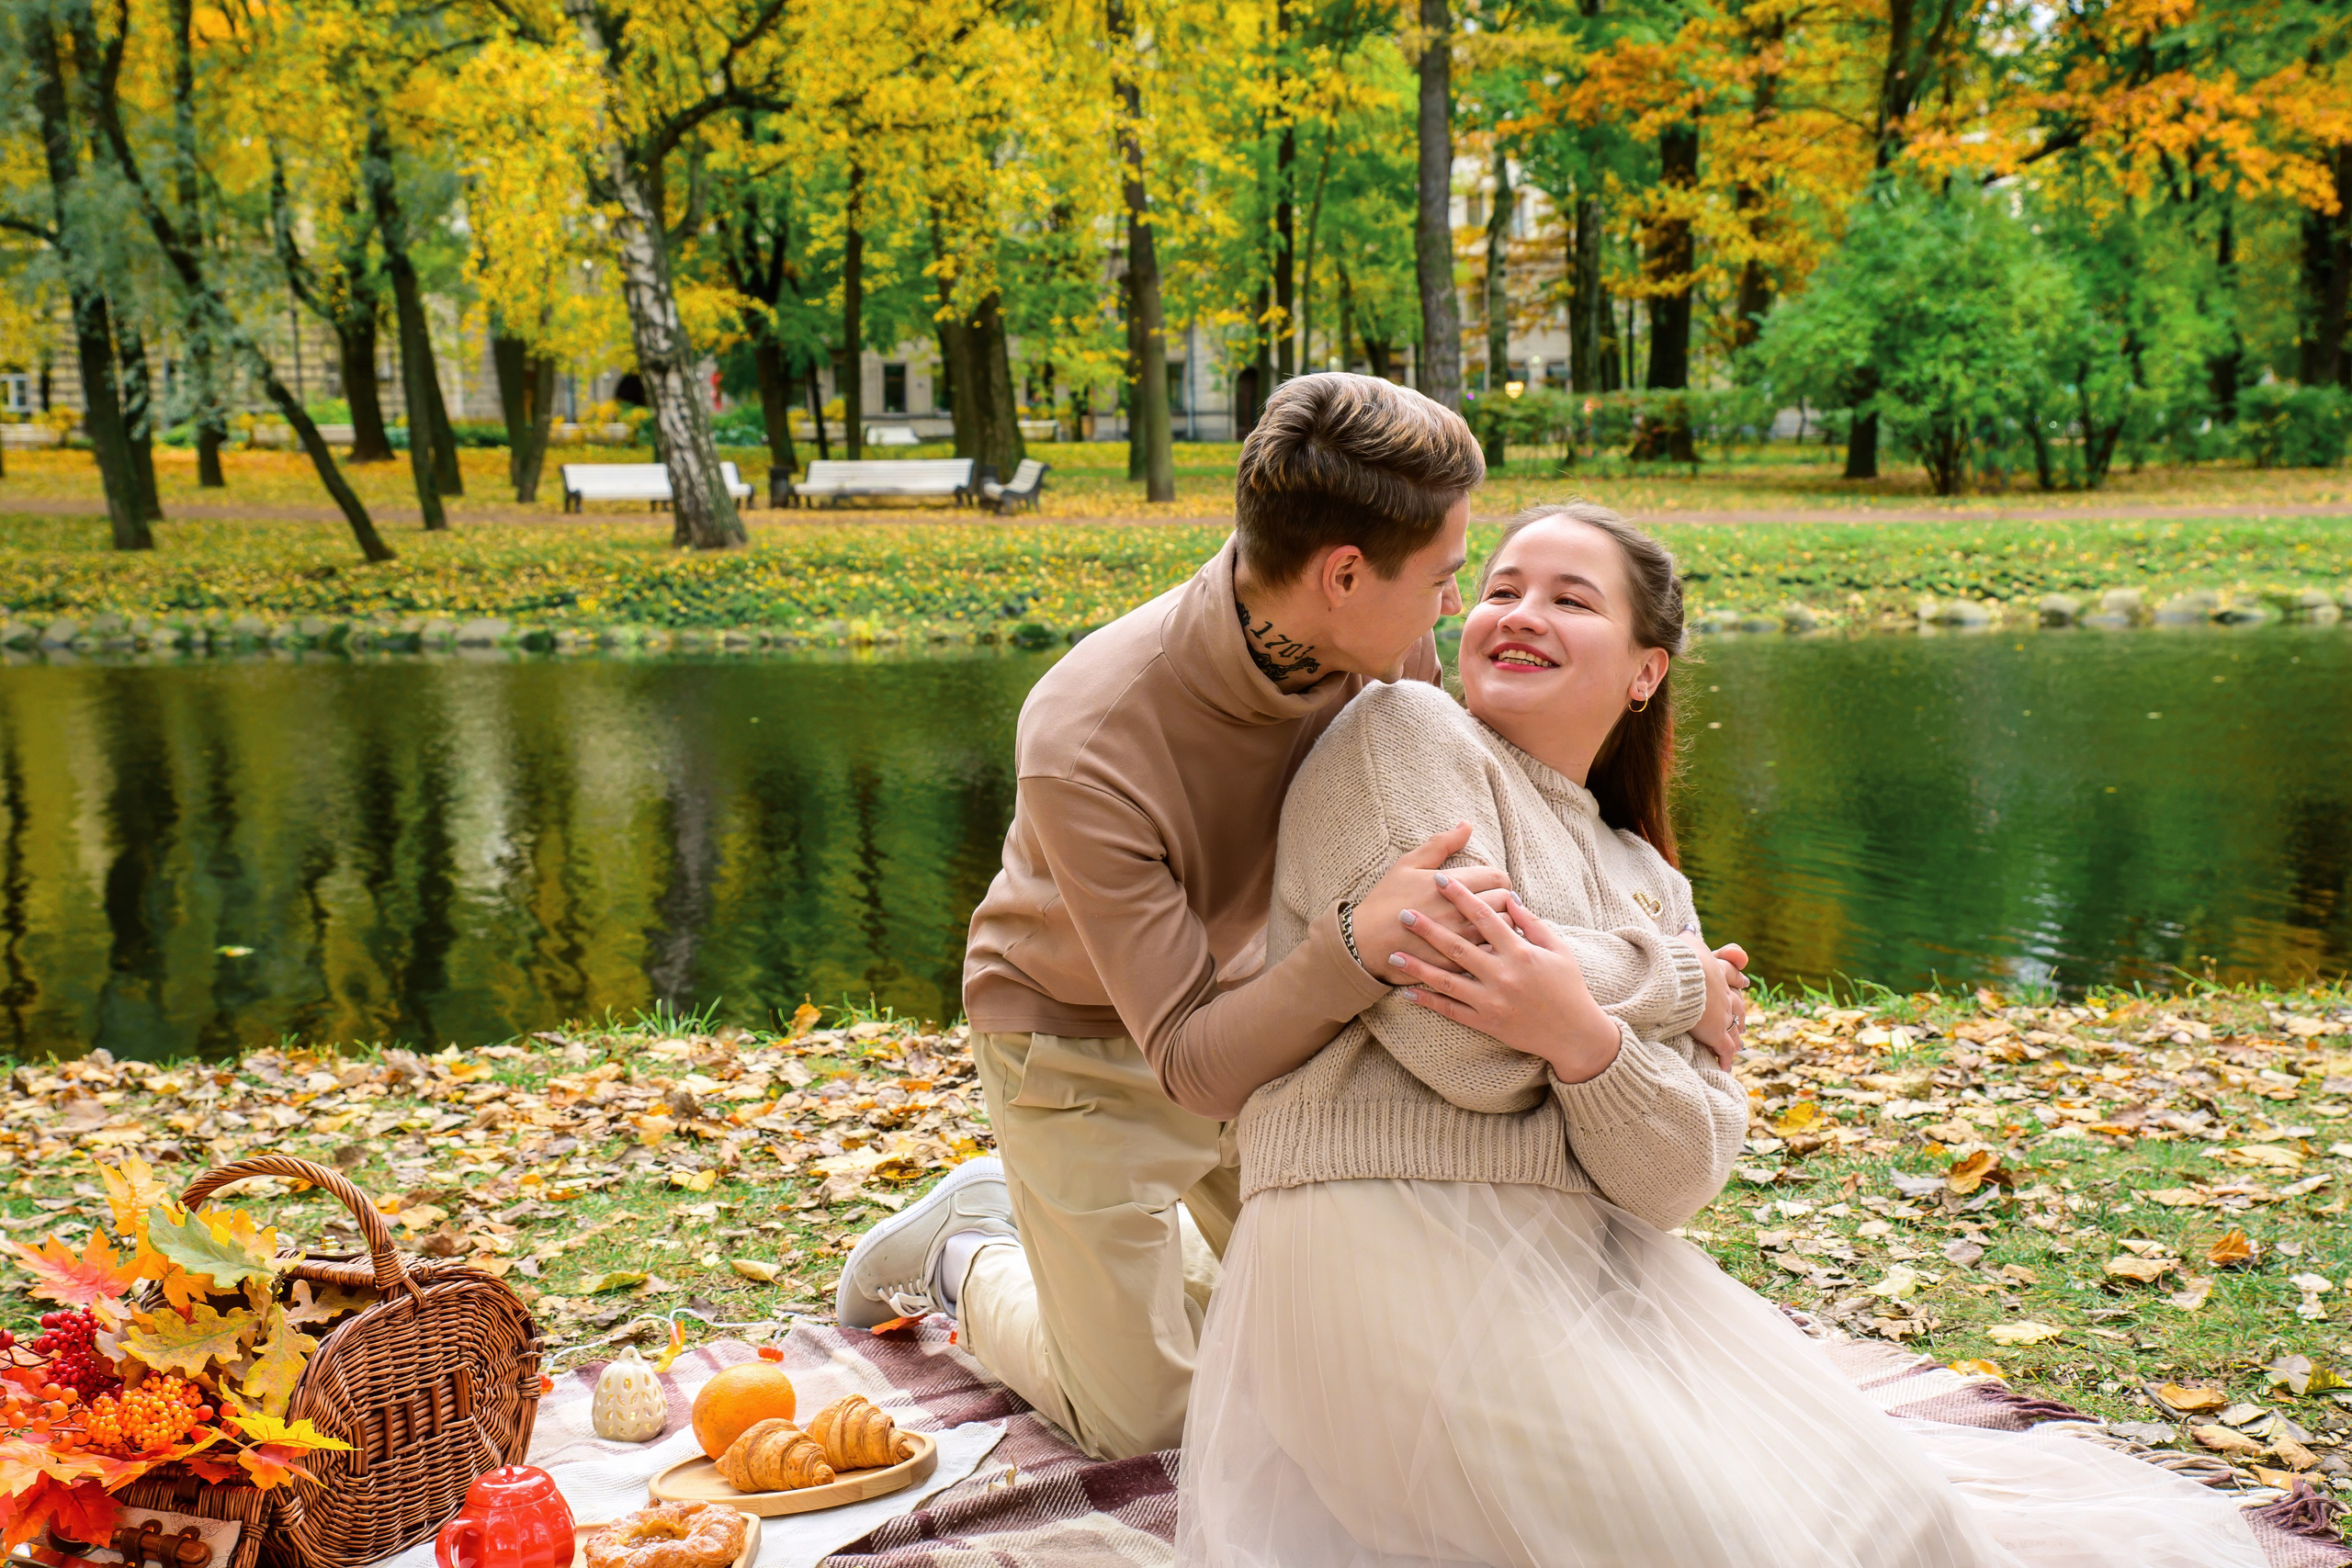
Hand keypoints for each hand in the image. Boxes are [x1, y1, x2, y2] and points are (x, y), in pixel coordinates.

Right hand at [1348, 822, 1513, 980]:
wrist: (1364, 942)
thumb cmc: (1385, 900)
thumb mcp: (1408, 864)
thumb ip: (1441, 843)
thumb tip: (1466, 825)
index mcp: (1450, 885)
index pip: (1498, 877)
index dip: (1498, 879)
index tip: (1489, 885)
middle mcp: (1460, 911)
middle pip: (1505, 900)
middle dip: (1501, 899)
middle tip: (1490, 902)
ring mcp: (1460, 940)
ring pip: (1503, 927)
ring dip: (1500, 923)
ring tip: (1490, 923)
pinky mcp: (1457, 963)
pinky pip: (1490, 952)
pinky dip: (1492, 947)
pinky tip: (1483, 944)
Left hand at [1385, 880, 1621, 1082]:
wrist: (1574, 1034)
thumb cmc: (1568, 987)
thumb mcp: (1558, 949)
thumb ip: (1533, 923)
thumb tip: (1510, 897)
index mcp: (1520, 952)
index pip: (1484, 917)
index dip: (1461, 896)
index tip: (1440, 880)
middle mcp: (1502, 975)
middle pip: (1458, 947)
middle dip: (1428, 929)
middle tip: (1402, 914)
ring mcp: (1492, 1001)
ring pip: (1447, 981)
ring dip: (1418, 967)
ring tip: (1392, 955)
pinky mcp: (1486, 1023)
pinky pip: (1452, 1011)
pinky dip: (1428, 1002)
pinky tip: (1407, 992)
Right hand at [1685, 935, 1750, 1069]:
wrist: (1679, 980)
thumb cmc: (1678, 960)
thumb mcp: (1684, 942)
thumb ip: (1688, 936)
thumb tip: (1689, 926)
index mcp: (1716, 971)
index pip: (1732, 974)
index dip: (1738, 978)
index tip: (1744, 982)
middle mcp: (1724, 994)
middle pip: (1738, 1005)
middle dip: (1740, 1013)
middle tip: (1744, 1021)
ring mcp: (1722, 1015)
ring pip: (1735, 1028)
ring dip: (1736, 1037)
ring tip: (1738, 1046)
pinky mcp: (1716, 1033)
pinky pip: (1724, 1048)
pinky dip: (1726, 1058)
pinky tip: (1726, 1067)